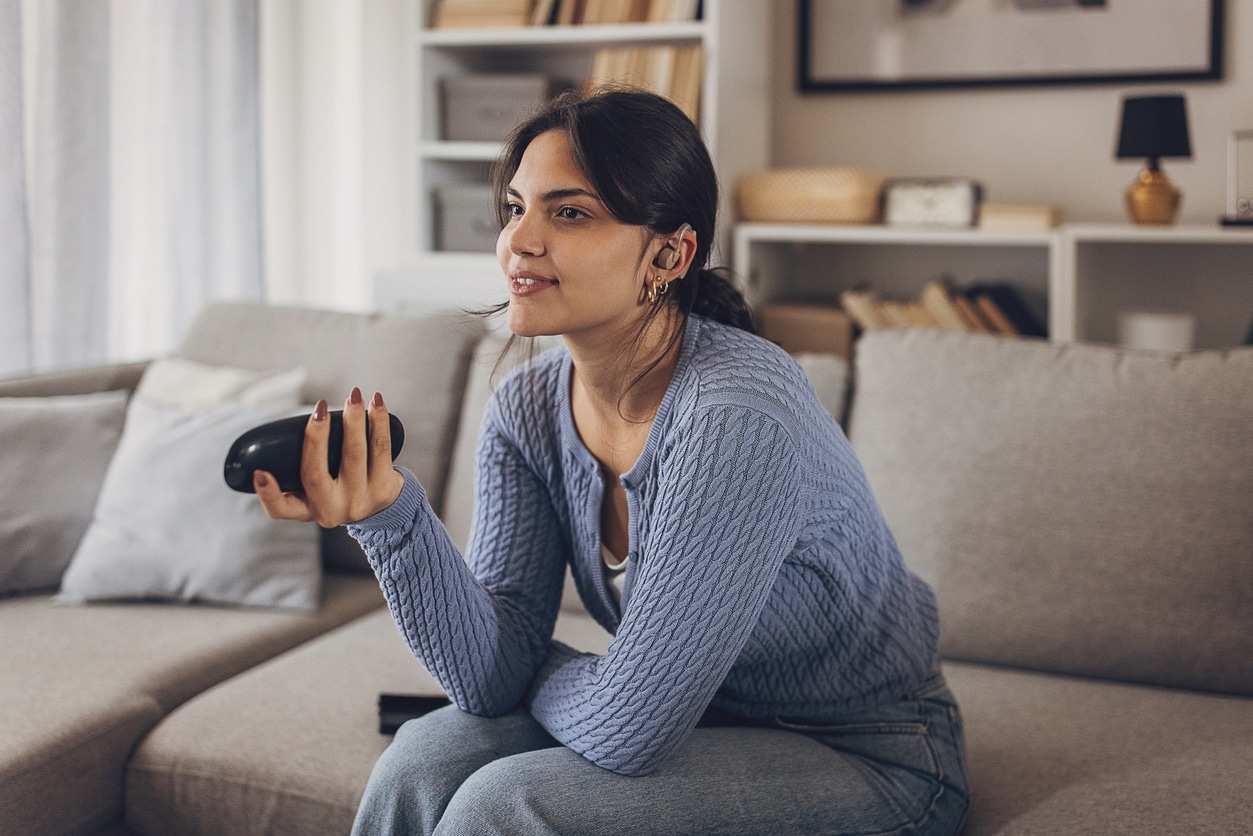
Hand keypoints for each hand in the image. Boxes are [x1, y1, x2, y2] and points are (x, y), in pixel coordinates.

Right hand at [254, 388, 404, 526]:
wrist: (383, 506)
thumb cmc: (338, 486)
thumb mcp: (314, 489)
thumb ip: (296, 470)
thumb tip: (279, 429)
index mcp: (306, 509)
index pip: (280, 509)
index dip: (268, 494)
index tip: (260, 473)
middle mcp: (330, 510)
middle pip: (316, 474)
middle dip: (316, 438)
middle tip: (319, 409)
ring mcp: (358, 502)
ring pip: (353, 455)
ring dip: (353, 420)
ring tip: (354, 397)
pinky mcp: (384, 489)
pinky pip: (381, 448)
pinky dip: (379, 421)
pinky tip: (376, 404)